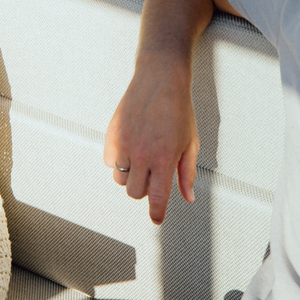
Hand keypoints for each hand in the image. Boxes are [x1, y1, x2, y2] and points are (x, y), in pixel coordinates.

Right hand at [103, 60, 198, 223]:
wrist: (160, 79)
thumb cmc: (179, 110)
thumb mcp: (190, 143)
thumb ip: (187, 173)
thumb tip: (187, 197)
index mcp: (164, 158)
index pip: (156, 197)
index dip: (156, 213)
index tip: (157, 219)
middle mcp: (142, 154)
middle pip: (134, 192)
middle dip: (144, 190)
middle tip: (153, 175)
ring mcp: (124, 145)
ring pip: (120, 179)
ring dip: (130, 176)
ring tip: (141, 160)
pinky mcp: (112, 135)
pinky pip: (109, 161)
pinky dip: (118, 161)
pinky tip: (130, 147)